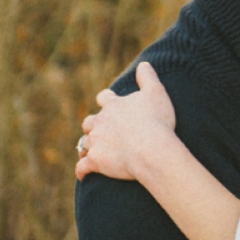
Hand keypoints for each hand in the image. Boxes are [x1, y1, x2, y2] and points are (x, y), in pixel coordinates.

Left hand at [77, 61, 177, 181]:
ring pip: (84, 144)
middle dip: (93, 126)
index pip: (104, 98)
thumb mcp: (157, 93)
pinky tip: (83, 175)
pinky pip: (83, 167)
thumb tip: (143, 64)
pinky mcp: (95, 162)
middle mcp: (100, 122)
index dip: (107, 101)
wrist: (151, 149)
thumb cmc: (157, 121)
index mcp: (113, 105)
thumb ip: (148, 77)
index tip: (110, 104)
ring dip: (87, 147)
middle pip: (89, 122)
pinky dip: (82, 171)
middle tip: (100, 131)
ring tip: (90, 153)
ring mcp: (96, 142)